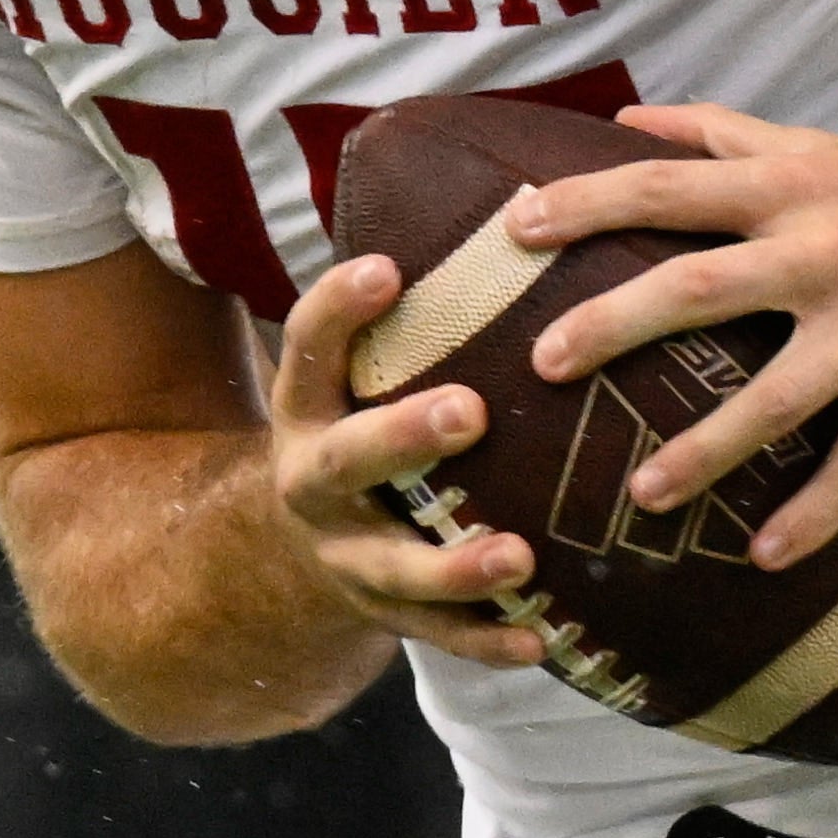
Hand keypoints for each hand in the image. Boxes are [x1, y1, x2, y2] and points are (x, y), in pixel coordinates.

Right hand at [264, 249, 551, 669]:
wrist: (293, 545)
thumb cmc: (361, 421)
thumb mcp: (357, 370)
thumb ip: (414, 314)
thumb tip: (515, 197)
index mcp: (305, 404)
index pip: (308, 346)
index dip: (337, 307)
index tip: (385, 267)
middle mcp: (312, 478)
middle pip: (345, 460)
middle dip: (402, 436)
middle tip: (470, 411)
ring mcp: (344, 553)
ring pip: (392, 567)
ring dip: (454, 565)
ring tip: (518, 556)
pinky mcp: (384, 614)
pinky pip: (437, 636)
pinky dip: (488, 640)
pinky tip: (543, 640)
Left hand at [510, 103, 837, 564]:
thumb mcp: (818, 150)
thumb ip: (721, 137)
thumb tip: (624, 121)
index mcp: (792, 188)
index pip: (670, 188)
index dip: (590, 202)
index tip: (515, 229)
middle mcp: (828, 248)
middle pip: (704, 284)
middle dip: (619, 323)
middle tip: (546, 364)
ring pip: (781, 393)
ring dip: (708, 448)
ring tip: (644, 493)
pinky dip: (816, 512)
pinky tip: (766, 555)